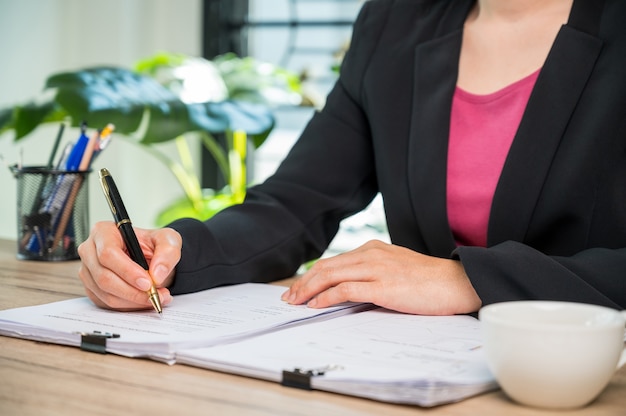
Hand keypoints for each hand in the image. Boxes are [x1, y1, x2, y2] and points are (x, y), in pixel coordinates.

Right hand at [77, 221, 181, 310]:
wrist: (150, 257)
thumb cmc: (153, 244)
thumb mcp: (168, 240)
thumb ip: (167, 252)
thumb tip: (157, 275)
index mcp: (104, 232)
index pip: (108, 254)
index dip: (127, 271)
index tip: (148, 282)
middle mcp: (90, 251)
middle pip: (104, 277)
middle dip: (132, 291)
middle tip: (155, 294)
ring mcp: (88, 271)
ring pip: (106, 294)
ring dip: (133, 300)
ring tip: (156, 297)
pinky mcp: (92, 288)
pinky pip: (107, 303)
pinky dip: (129, 305)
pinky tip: (144, 300)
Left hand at [282, 240, 481, 314]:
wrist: (457, 282)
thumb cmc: (429, 280)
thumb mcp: (396, 268)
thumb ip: (374, 273)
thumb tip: (351, 289)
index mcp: (373, 249)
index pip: (334, 261)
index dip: (312, 275)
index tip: (299, 287)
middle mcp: (371, 254)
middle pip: (326, 266)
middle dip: (303, 282)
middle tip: (288, 297)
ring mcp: (376, 269)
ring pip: (331, 275)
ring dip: (308, 290)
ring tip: (295, 302)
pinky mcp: (383, 286)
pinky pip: (345, 290)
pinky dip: (326, 297)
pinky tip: (315, 306)